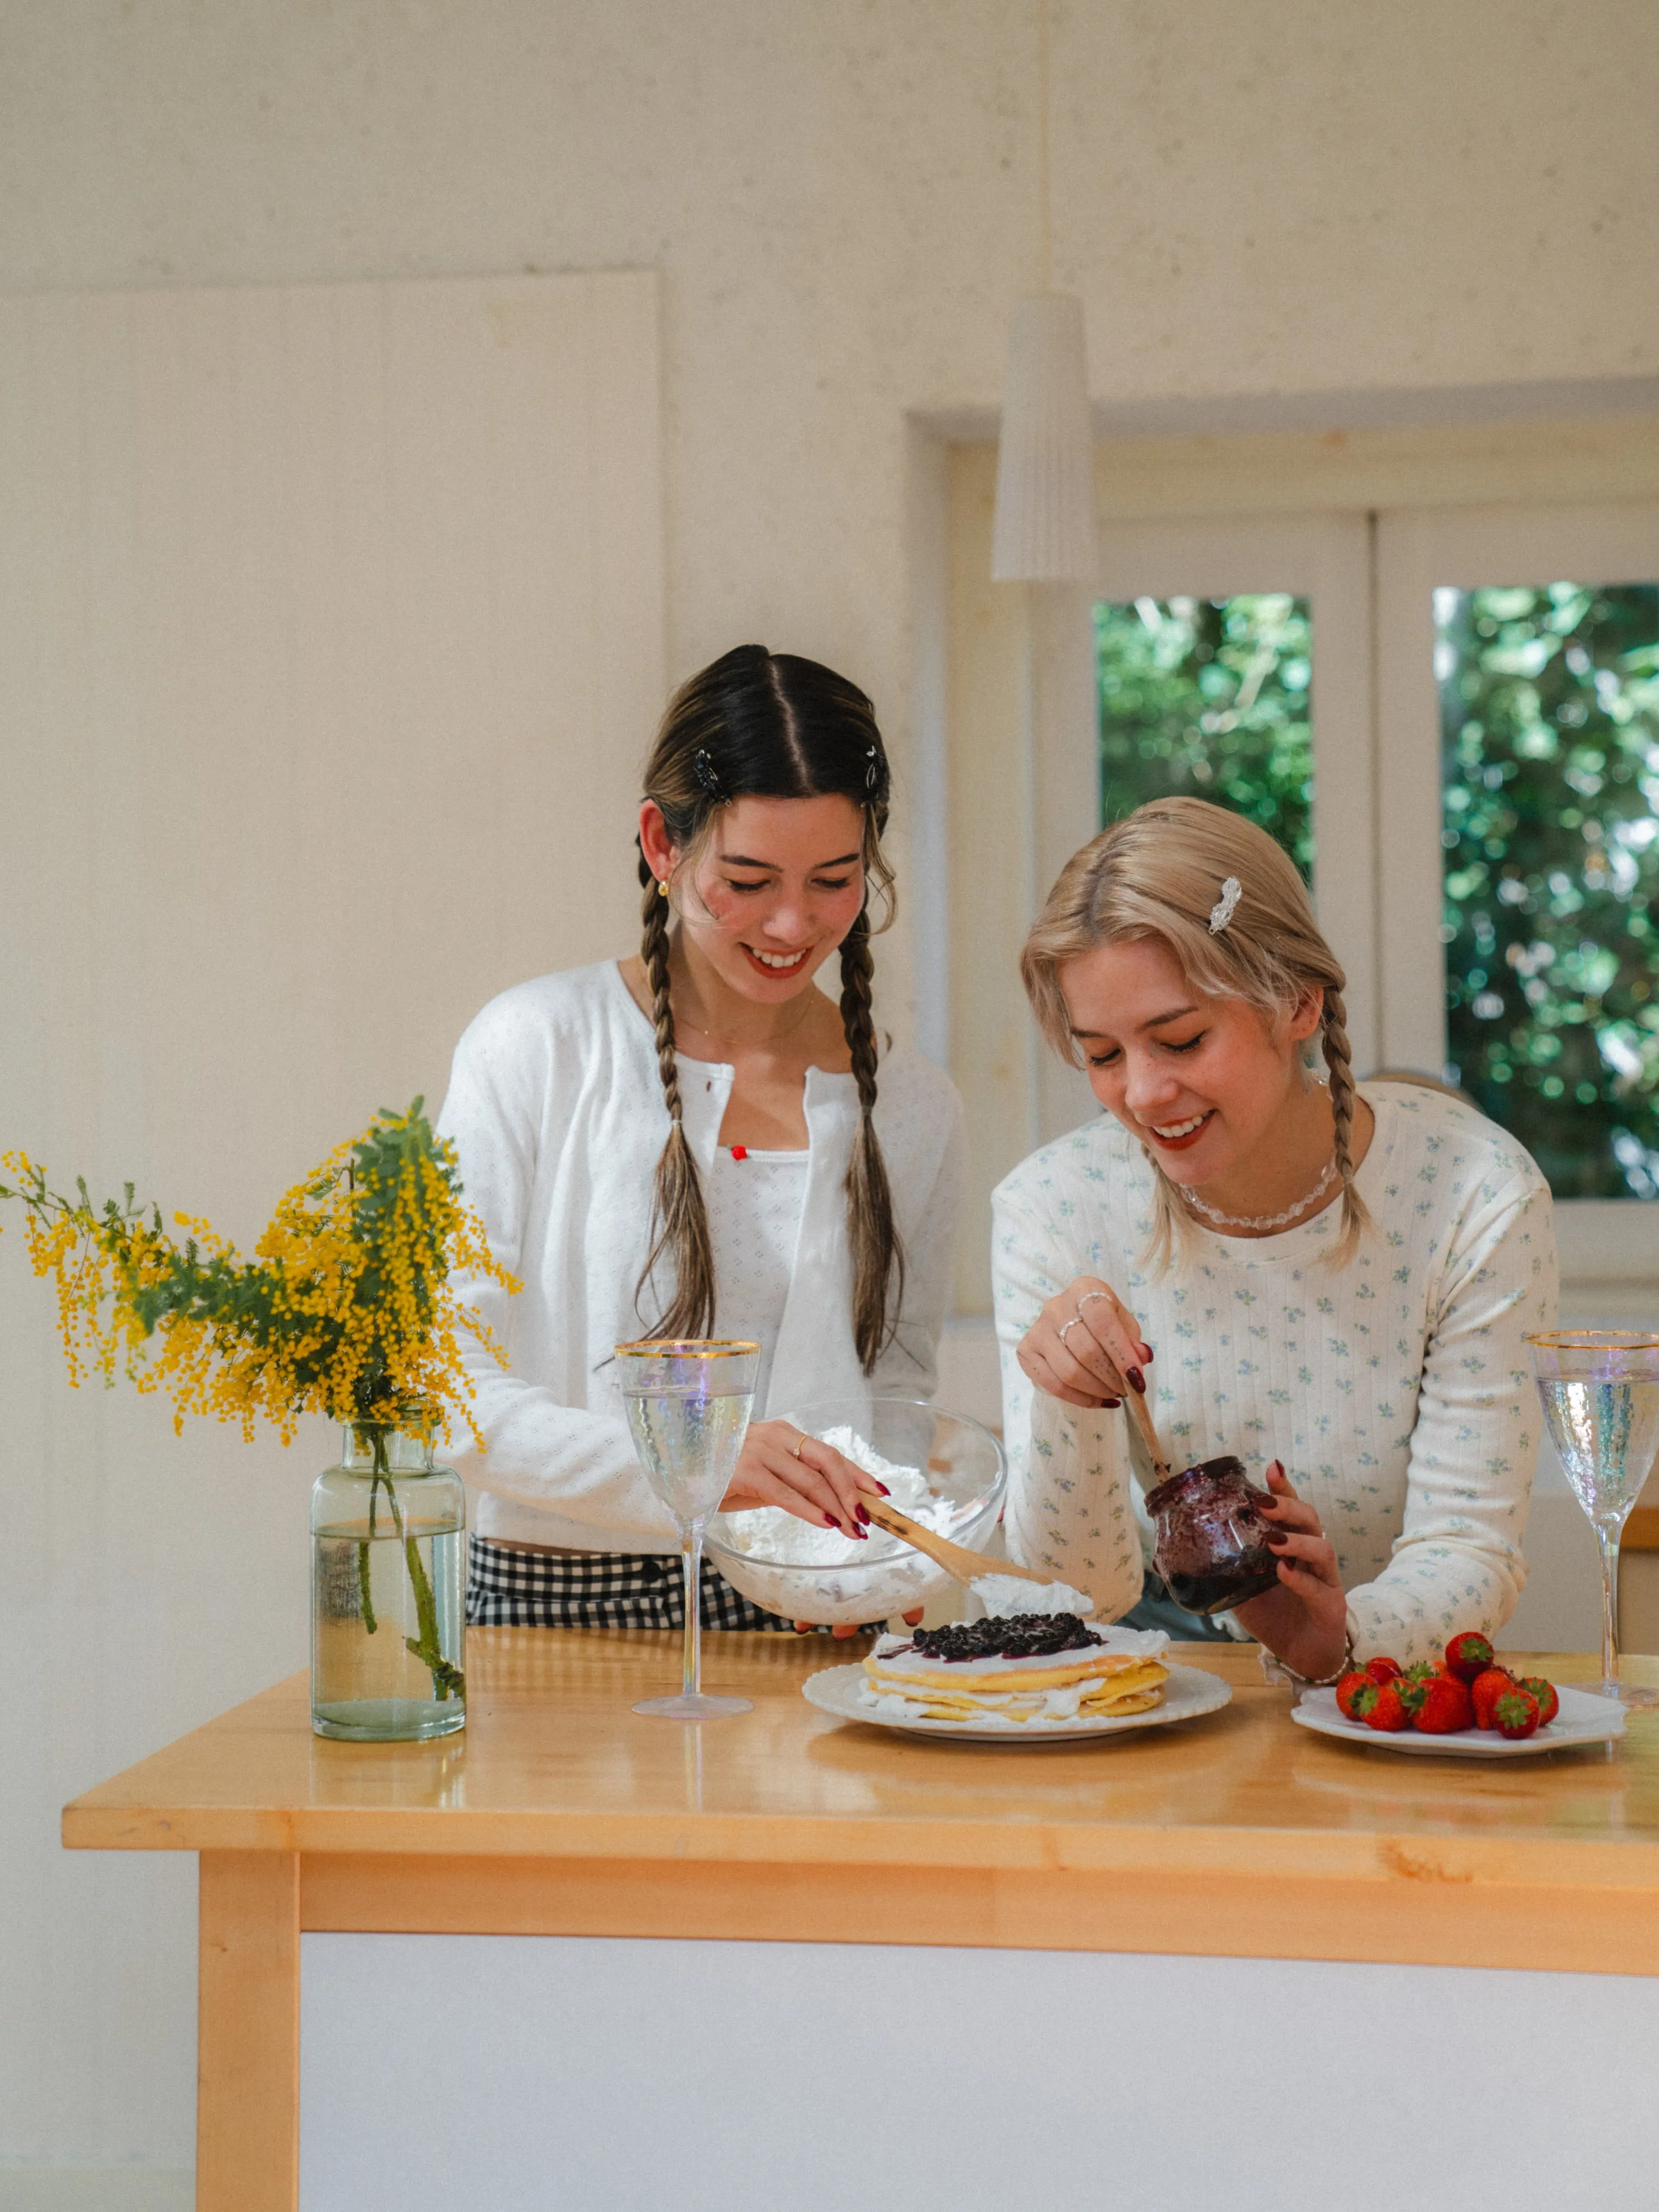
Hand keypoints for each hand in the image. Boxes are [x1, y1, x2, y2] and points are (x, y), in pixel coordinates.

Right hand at [719, 1422, 915, 1642]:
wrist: (677, 1477)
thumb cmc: (719, 1477)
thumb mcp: (762, 1479)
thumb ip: (792, 1485)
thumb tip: (831, 1504)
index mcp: (781, 1434)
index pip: (829, 1453)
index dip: (858, 1473)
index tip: (880, 1492)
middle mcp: (774, 1436)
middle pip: (827, 1460)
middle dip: (853, 1491)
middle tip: (868, 1519)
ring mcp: (759, 1451)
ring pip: (811, 1479)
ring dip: (837, 1507)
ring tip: (852, 1530)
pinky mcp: (745, 1470)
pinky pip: (786, 1493)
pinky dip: (810, 1510)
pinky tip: (826, 1523)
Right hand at [1015, 1275, 1151, 1410]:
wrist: (1071, 1320)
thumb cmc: (1102, 1320)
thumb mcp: (1123, 1322)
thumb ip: (1133, 1339)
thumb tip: (1142, 1357)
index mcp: (1084, 1290)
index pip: (1103, 1323)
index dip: (1121, 1354)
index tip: (1137, 1379)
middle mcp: (1056, 1306)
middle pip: (1085, 1351)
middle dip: (1110, 1378)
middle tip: (1126, 1390)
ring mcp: (1038, 1329)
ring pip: (1068, 1371)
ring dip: (1096, 1390)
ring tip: (1112, 1394)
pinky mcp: (1026, 1351)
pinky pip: (1052, 1384)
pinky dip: (1078, 1399)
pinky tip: (1096, 1400)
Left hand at [1232, 1461, 1348, 1678]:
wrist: (1301, 1657)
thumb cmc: (1275, 1616)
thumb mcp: (1244, 1589)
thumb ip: (1227, 1570)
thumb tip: (1186, 1554)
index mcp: (1292, 1546)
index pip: (1291, 1511)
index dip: (1284, 1488)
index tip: (1271, 1467)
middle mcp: (1312, 1558)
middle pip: (1310, 1521)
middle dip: (1288, 1506)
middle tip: (1264, 1503)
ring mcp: (1325, 1581)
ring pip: (1322, 1549)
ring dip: (1297, 1541)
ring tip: (1273, 1540)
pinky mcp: (1331, 1607)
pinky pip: (1319, 1589)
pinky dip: (1300, 1579)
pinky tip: (1283, 1572)